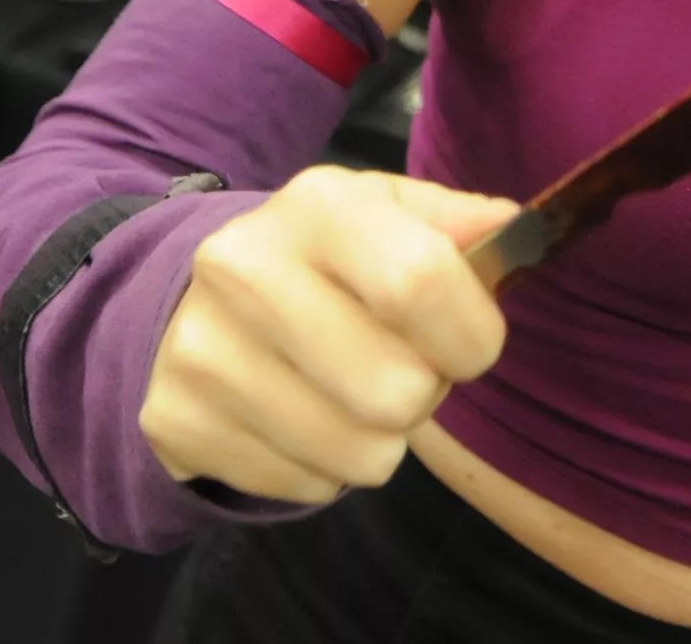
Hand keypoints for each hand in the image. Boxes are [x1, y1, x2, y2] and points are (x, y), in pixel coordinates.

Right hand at [141, 166, 517, 502]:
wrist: (188, 303)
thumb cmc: (324, 263)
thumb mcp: (388, 218)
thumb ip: (459, 225)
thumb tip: (515, 230)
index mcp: (316, 205)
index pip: (421, 281)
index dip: (471, 333)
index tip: (473, 344)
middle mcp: (245, 268)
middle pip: (397, 390)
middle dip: (424, 394)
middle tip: (399, 368)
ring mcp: (201, 349)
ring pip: (362, 454)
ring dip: (379, 439)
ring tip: (351, 394)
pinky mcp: (175, 421)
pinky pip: (307, 485)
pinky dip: (322, 466)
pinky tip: (298, 417)